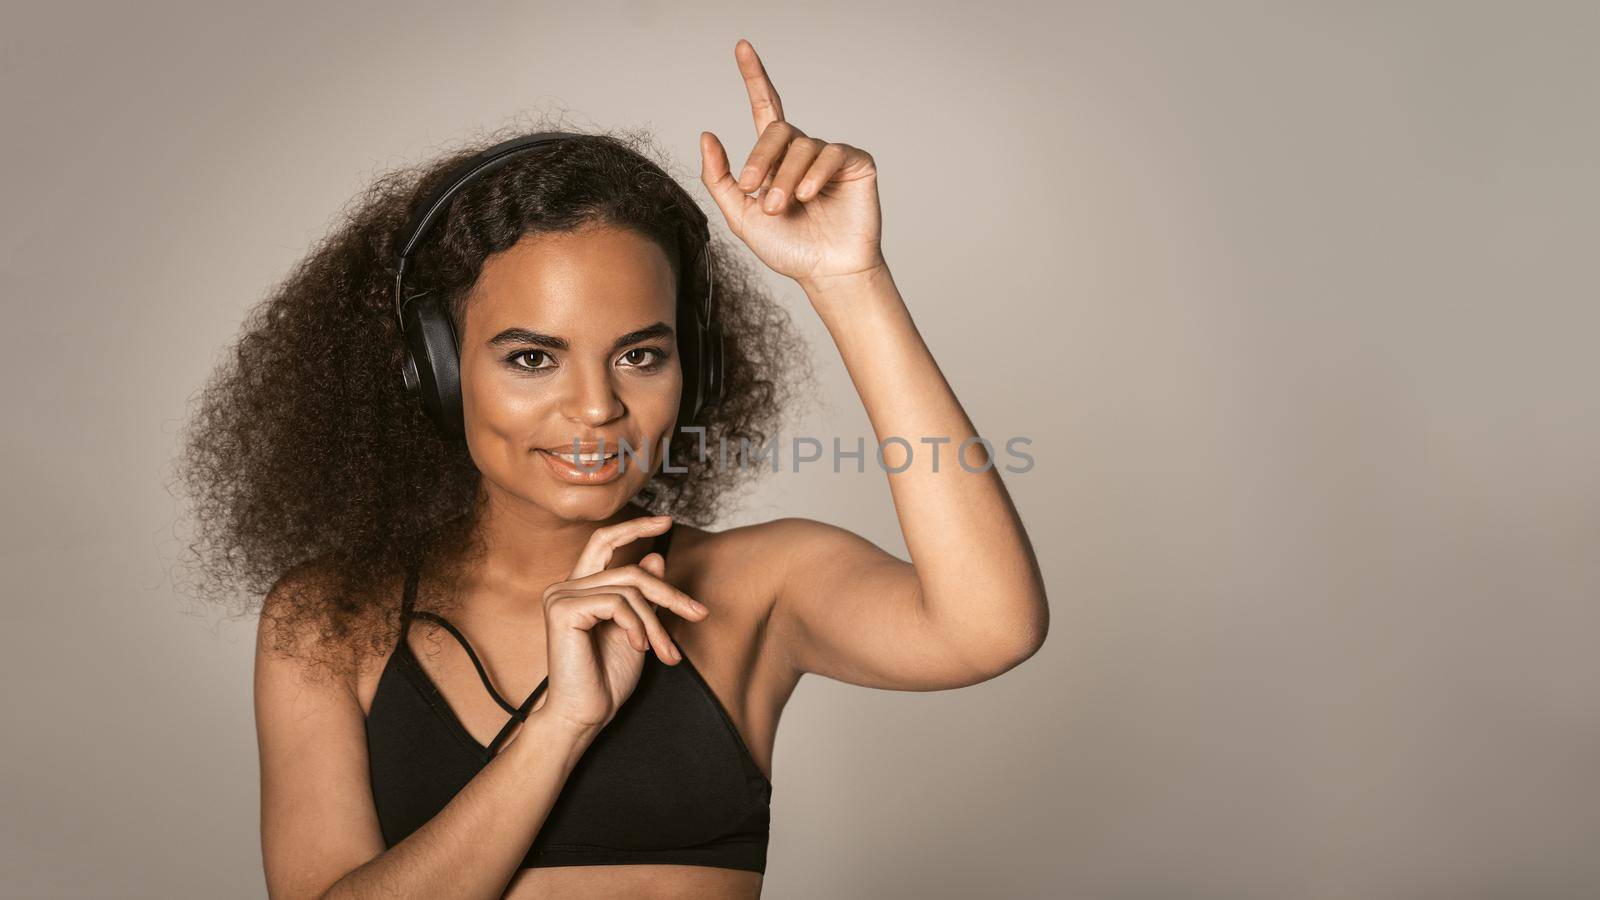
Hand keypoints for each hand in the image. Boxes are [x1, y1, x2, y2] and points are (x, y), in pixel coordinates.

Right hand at [535, 515, 710, 733]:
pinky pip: (618, 603)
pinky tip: (640, 647)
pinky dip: (638, 625)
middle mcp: (566, 587)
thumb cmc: (607, 678)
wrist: (584, 714)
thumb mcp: (637, 630)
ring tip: (666, 652)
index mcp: (580, 588)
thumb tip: (656, 557)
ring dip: (657, 623)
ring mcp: (561, 596)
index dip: (634, 527)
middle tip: (698, 613)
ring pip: (629, 590)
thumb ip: (643, 596)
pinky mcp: (563, 609)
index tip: (667, 521)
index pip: (604, 542)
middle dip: (669, 591)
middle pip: (629, 569)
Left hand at [700, 38, 886, 288]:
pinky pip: (831, 153)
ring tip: (783, 207)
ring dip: (785, 178)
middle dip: (761, 160)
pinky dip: (815, 173)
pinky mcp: (856, 163)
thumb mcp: (741, 216)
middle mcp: (802, 152)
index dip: (754, 76)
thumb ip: (720, 178)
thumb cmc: (788, 249)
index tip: (742, 46)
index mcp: (775, 159)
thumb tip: (707, 135)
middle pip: (776, 130)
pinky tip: (809, 195)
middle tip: (757, 194)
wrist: (825, 272)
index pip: (764, 108)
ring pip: (801, 146)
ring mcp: (830, 156)